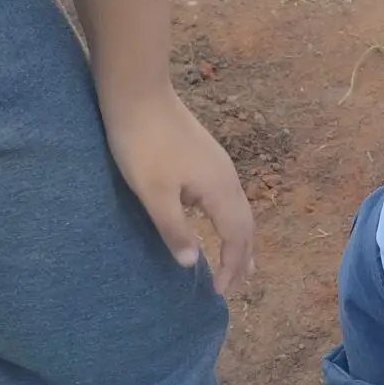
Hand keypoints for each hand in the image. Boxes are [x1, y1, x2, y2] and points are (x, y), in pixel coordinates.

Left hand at [102, 88, 254, 291]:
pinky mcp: (205, 157)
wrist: (137, 91)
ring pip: (239, 211)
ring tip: (237, 261)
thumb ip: (174, 229)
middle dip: (242, 258)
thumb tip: (191, 264)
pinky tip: (215, 222)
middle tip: (235, 285)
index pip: (237, 238)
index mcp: (220, 190)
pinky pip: (227, 199)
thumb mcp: (154, 193)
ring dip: (239, 240)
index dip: (230, 267)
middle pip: (246, 226)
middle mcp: (228, 179)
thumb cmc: (143, 143)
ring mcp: (218, 166)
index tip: (220, 292)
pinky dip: (228, 221)